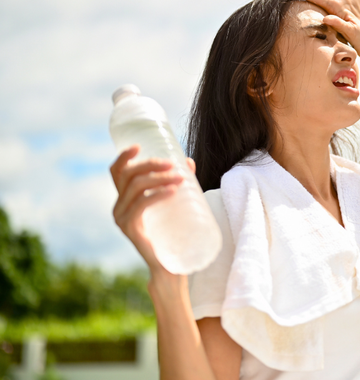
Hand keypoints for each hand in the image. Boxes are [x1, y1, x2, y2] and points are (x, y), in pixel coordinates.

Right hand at [109, 145, 195, 274]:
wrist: (170, 267)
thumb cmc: (172, 234)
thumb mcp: (173, 204)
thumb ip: (178, 183)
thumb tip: (188, 161)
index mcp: (124, 199)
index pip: (117, 172)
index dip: (124, 157)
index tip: (140, 146)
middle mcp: (118, 207)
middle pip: (129, 175)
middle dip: (151, 165)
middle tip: (174, 165)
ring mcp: (122, 218)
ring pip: (136, 187)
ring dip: (159, 178)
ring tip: (181, 178)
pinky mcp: (130, 229)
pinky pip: (142, 205)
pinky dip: (158, 194)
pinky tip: (172, 190)